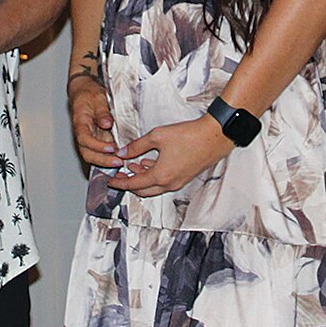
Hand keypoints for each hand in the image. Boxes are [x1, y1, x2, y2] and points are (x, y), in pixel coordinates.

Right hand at [68, 74, 120, 168]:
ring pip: (92, 156)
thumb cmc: (88, 94)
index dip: (97, 146)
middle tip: (118, 161)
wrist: (83, 92)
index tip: (110, 148)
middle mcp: (82, 133)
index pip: (84, 139)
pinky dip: (108, 158)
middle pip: (87, 153)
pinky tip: (119, 159)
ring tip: (121, 162)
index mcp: (80, 122)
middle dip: (102, 160)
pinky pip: (99, 153)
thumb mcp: (97, 97)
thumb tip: (106, 124)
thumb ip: (102, 111)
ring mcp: (89, 138)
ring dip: (105, 162)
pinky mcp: (96, 140)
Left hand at [108, 112, 232, 196]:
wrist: (215, 136)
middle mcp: (170, 183)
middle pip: (143, 191)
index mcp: (160, 176)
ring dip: (141, 179)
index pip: (133, 184)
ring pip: (154, 187)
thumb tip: (122, 153)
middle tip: (118, 176)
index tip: (109, 180)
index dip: (119, 182)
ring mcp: (179, 182)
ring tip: (131, 167)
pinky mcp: (185, 177)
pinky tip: (148, 163)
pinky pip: (164, 182)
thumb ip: (136, 146)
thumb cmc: (189, 135)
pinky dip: (153, 176)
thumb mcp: (157, 136)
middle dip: (128, 184)